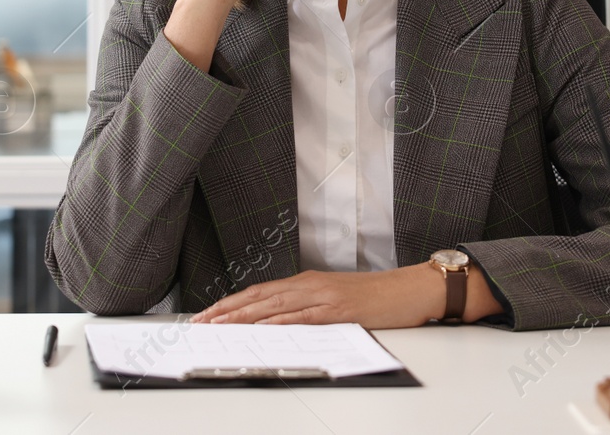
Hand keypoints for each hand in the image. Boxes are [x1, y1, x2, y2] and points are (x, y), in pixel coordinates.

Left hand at [191, 265, 444, 329]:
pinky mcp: (338, 308)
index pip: (259, 292)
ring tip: (219, 326)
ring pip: (274, 305)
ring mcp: (322, 295)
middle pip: (258, 297)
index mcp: (306, 283)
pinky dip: (280, 322)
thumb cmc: (375, 297)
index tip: (209, 314)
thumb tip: (278, 325)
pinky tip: (263, 328)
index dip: (231, 303)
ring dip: (244, 316)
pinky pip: (303, 316)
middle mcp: (309, 285)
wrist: (408, 289)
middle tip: (201, 321)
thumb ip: (306, 309)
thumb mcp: (334, 299)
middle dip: (227, 310)